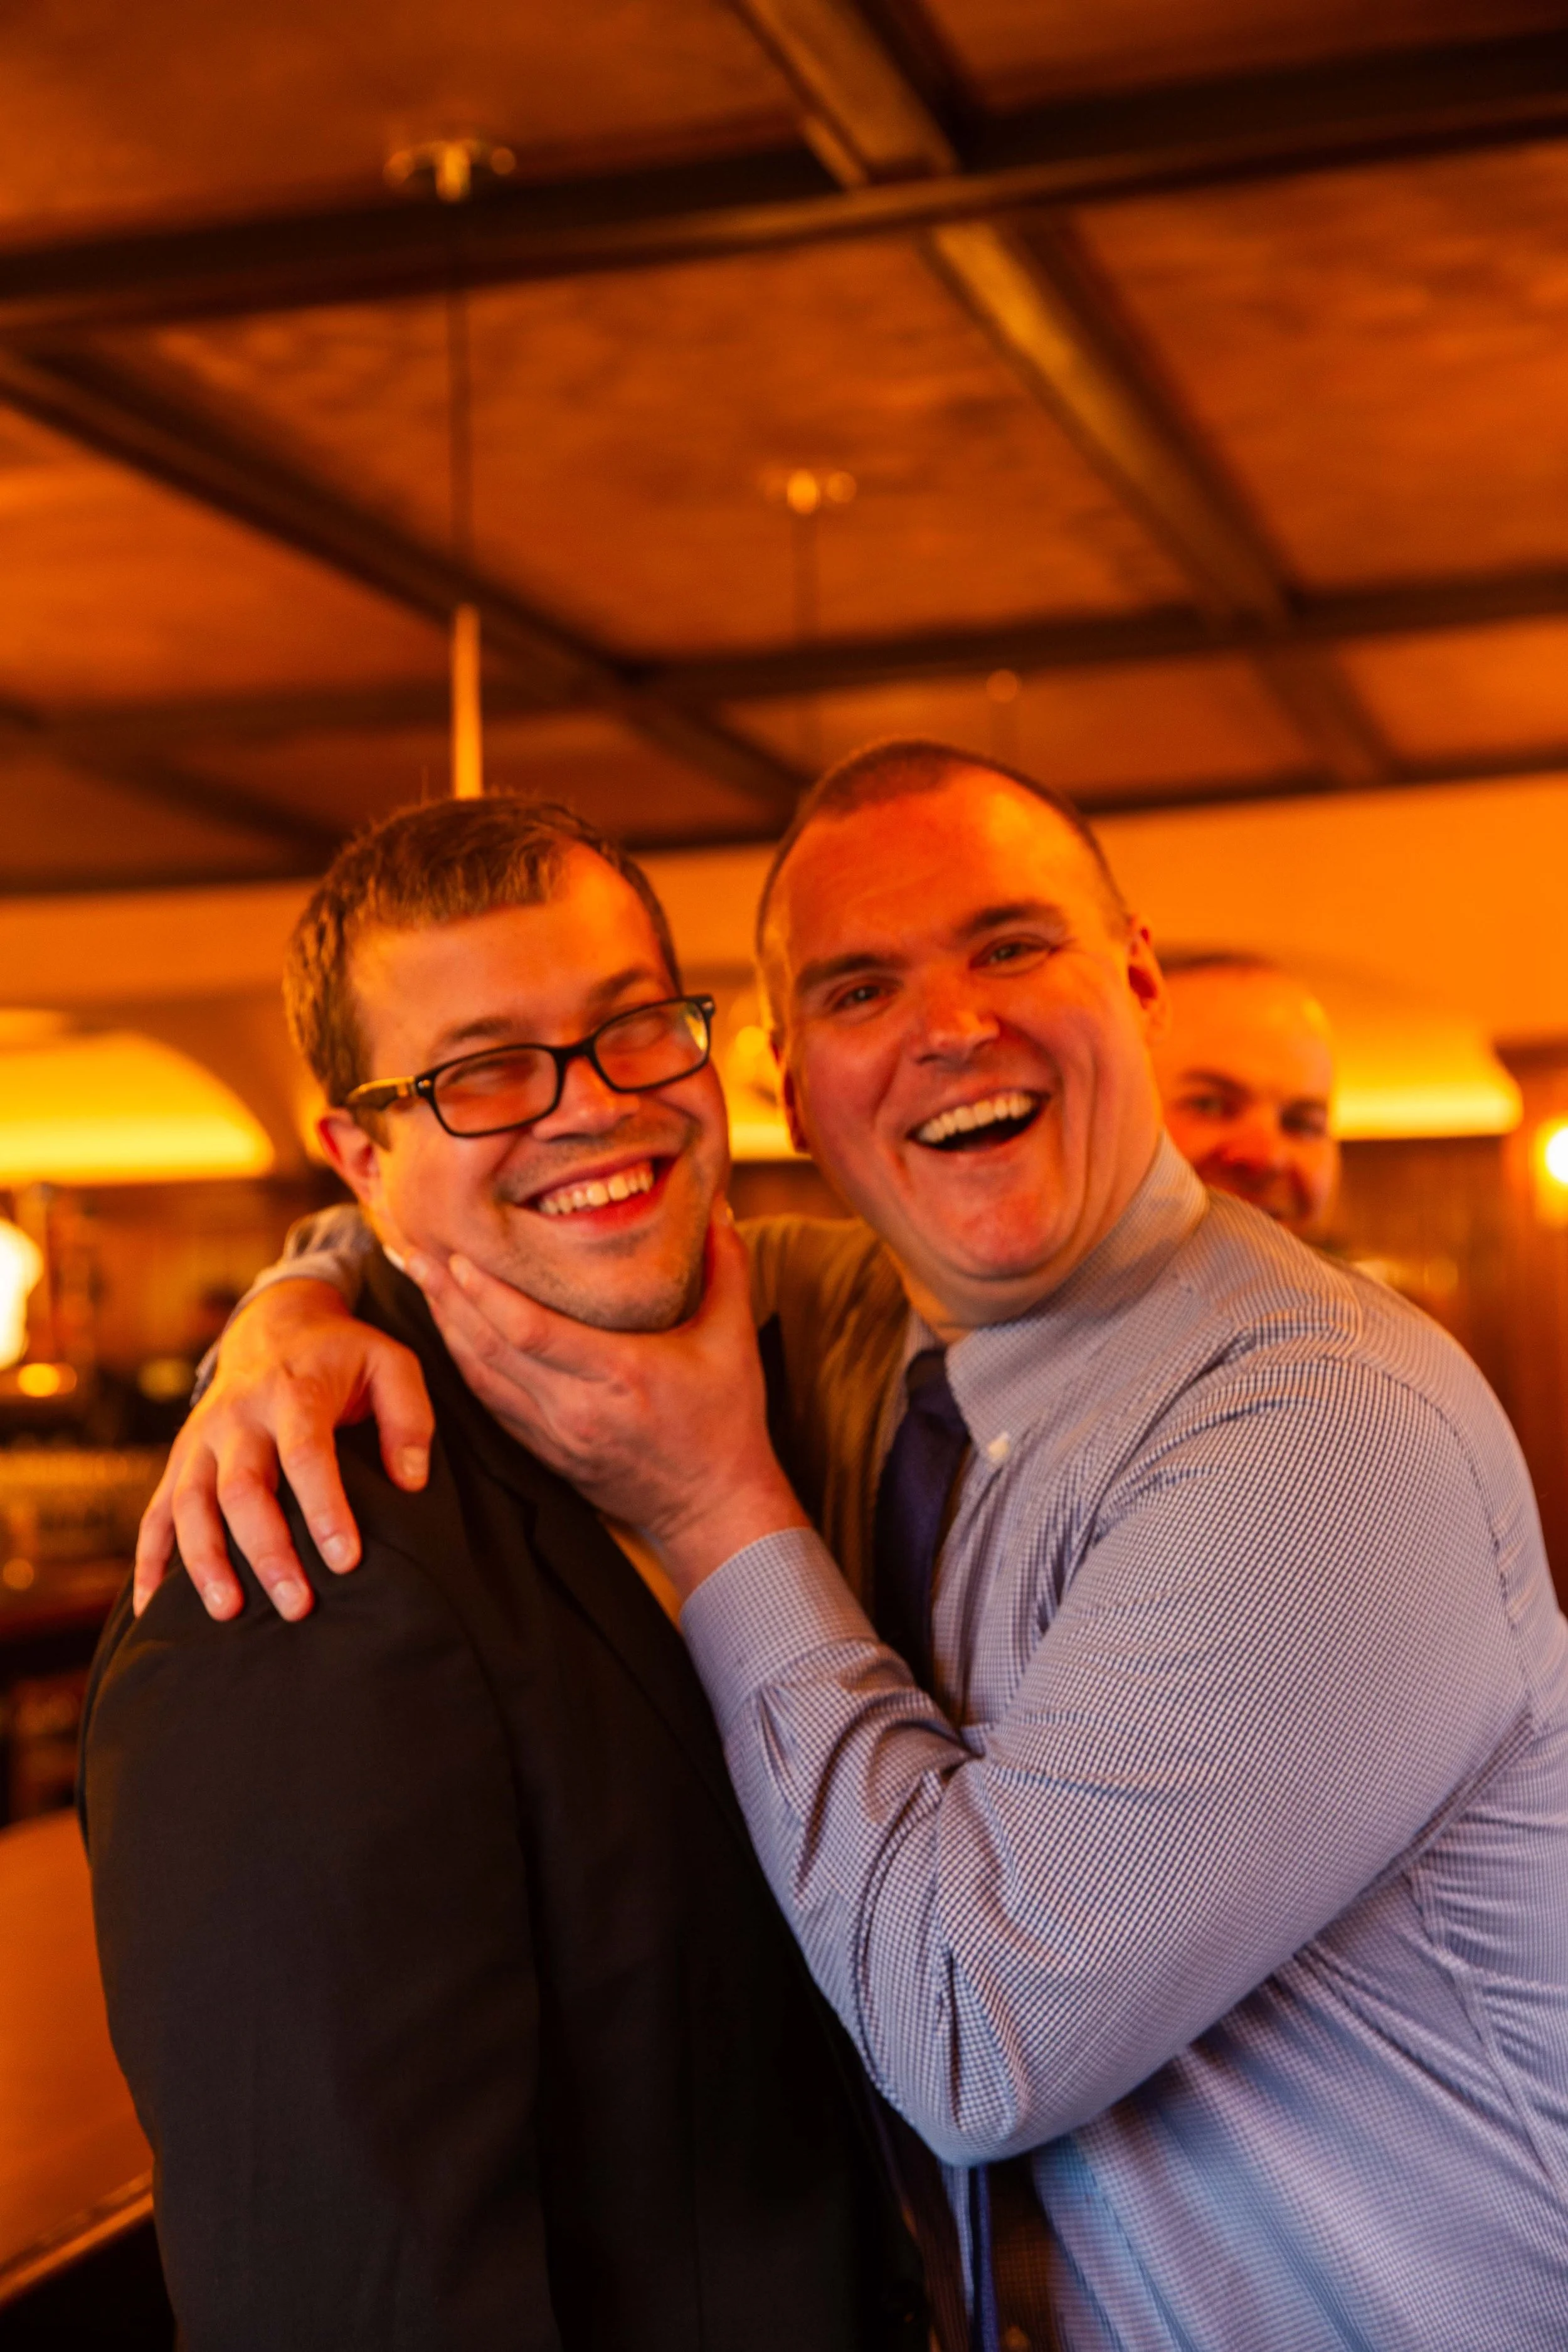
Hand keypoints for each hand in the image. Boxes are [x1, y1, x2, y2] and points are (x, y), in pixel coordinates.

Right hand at [133, 1280, 434, 1622]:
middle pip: (241, 1488)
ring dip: (205, 1561)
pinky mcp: (180, 1460)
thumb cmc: (342, 1357)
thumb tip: (411, 1483)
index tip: (346, 1560)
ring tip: (229, 1612)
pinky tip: (152, 1609)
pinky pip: (155, 1513)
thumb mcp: (391, 1364)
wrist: (273, 1326)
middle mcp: (238, 1417)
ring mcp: (200, 1439)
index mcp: (294, 1393)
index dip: (324, 1509)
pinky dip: (149, 1561)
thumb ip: (409, 1418)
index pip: (305, 1455)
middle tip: (298, 1605)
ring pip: (190, 1504)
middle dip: (267, 1550)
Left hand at [409, 1212, 806, 1598]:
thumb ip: (728, 1268)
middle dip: (446, 1298)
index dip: (487, 1294)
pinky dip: (463, 1364)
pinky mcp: (544, 1450)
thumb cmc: (726, 1423)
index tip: (458, 1256)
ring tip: (420, 1281)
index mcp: (620, 1375)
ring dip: (445, 1327)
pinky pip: (489, 1402)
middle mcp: (576, 1407)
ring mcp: (554, 1434)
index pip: (532, 1332)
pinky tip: (448, 1332)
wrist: (712, 1510)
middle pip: (490, 1348)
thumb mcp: (734, 1341)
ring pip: (480, 1376)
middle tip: (412, 1251)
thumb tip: (720, 1206)